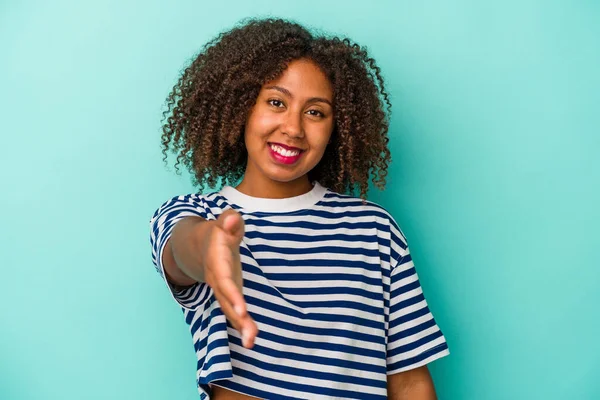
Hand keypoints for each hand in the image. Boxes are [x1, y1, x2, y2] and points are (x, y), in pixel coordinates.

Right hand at [201, 209, 257, 348]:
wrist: (203, 244)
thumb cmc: (221, 231)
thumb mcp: (225, 221)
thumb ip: (230, 220)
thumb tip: (232, 219)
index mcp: (217, 261)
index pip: (224, 280)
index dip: (232, 295)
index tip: (242, 310)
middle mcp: (217, 278)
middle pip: (225, 299)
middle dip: (236, 315)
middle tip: (248, 332)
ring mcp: (222, 289)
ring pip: (229, 310)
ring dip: (241, 326)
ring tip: (251, 342)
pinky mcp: (229, 295)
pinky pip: (235, 312)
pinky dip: (243, 326)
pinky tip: (251, 340)